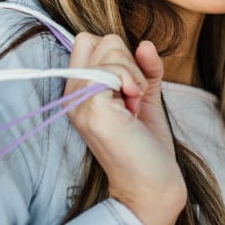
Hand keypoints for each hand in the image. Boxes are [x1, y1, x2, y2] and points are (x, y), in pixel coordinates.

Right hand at [64, 34, 185, 224]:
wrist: (153, 184)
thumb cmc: (147, 144)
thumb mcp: (145, 95)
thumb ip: (144, 67)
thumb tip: (145, 43)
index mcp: (79, 91)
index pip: (88, 40)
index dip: (117, 55)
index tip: (130, 88)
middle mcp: (71, 95)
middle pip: (101, 39)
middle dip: (128, 61)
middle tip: (133, 99)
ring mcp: (78, 101)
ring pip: (110, 47)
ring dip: (134, 74)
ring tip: (133, 107)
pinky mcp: (92, 107)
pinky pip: (115, 68)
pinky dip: (134, 80)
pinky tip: (134, 108)